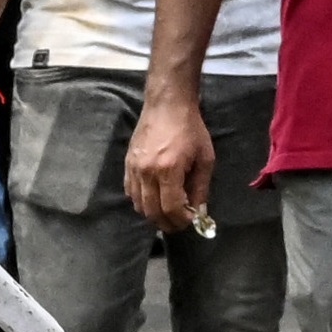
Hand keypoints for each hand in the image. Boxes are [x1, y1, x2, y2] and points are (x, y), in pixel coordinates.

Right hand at [123, 89, 214, 234]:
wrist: (167, 107)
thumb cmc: (191, 130)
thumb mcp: (205, 158)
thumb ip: (201, 187)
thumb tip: (199, 212)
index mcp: (169, 169)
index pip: (170, 207)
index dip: (180, 219)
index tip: (189, 222)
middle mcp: (147, 172)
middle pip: (152, 211)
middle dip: (166, 222)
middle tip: (178, 224)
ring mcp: (133, 169)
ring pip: (138, 205)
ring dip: (153, 214)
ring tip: (167, 214)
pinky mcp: (126, 165)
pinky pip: (130, 193)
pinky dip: (141, 202)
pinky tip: (154, 199)